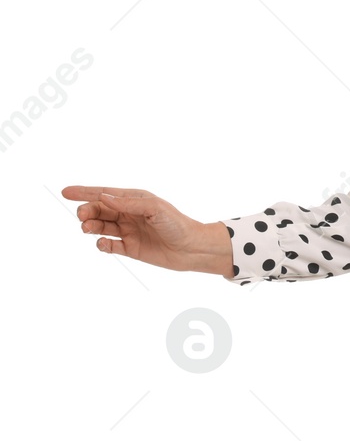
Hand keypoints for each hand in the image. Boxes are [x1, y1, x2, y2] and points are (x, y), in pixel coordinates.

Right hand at [62, 184, 233, 275]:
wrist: (192, 248)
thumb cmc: (177, 224)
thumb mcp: (154, 209)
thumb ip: (128, 203)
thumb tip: (103, 197)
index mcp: (134, 200)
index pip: (104, 194)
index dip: (84, 192)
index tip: (65, 192)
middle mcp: (128, 214)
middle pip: (99, 210)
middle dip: (87, 211)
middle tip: (82, 216)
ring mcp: (128, 231)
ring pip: (101, 227)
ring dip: (91, 226)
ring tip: (87, 228)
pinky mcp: (130, 248)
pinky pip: (109, 245)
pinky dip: (102, 244)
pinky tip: (102, 243)